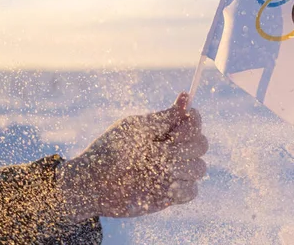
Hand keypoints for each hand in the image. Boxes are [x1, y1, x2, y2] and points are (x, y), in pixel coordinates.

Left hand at [57, 93, 207, 221]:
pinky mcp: (171, 196)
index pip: (194, 123)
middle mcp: (174, 151)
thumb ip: (162, 118)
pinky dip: (179, 189)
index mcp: (166, 132)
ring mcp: (174, 174)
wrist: (91, 184)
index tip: (177, 127)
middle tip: (159, 151)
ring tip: (158, 170)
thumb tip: (186, 97)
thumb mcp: (134, 128)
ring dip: (180, 168)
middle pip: (201, 144)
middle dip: (184, 147)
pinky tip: (161, 187)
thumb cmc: (109, 151)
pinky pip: (191, 192)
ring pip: (199, 168)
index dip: (191, 123)